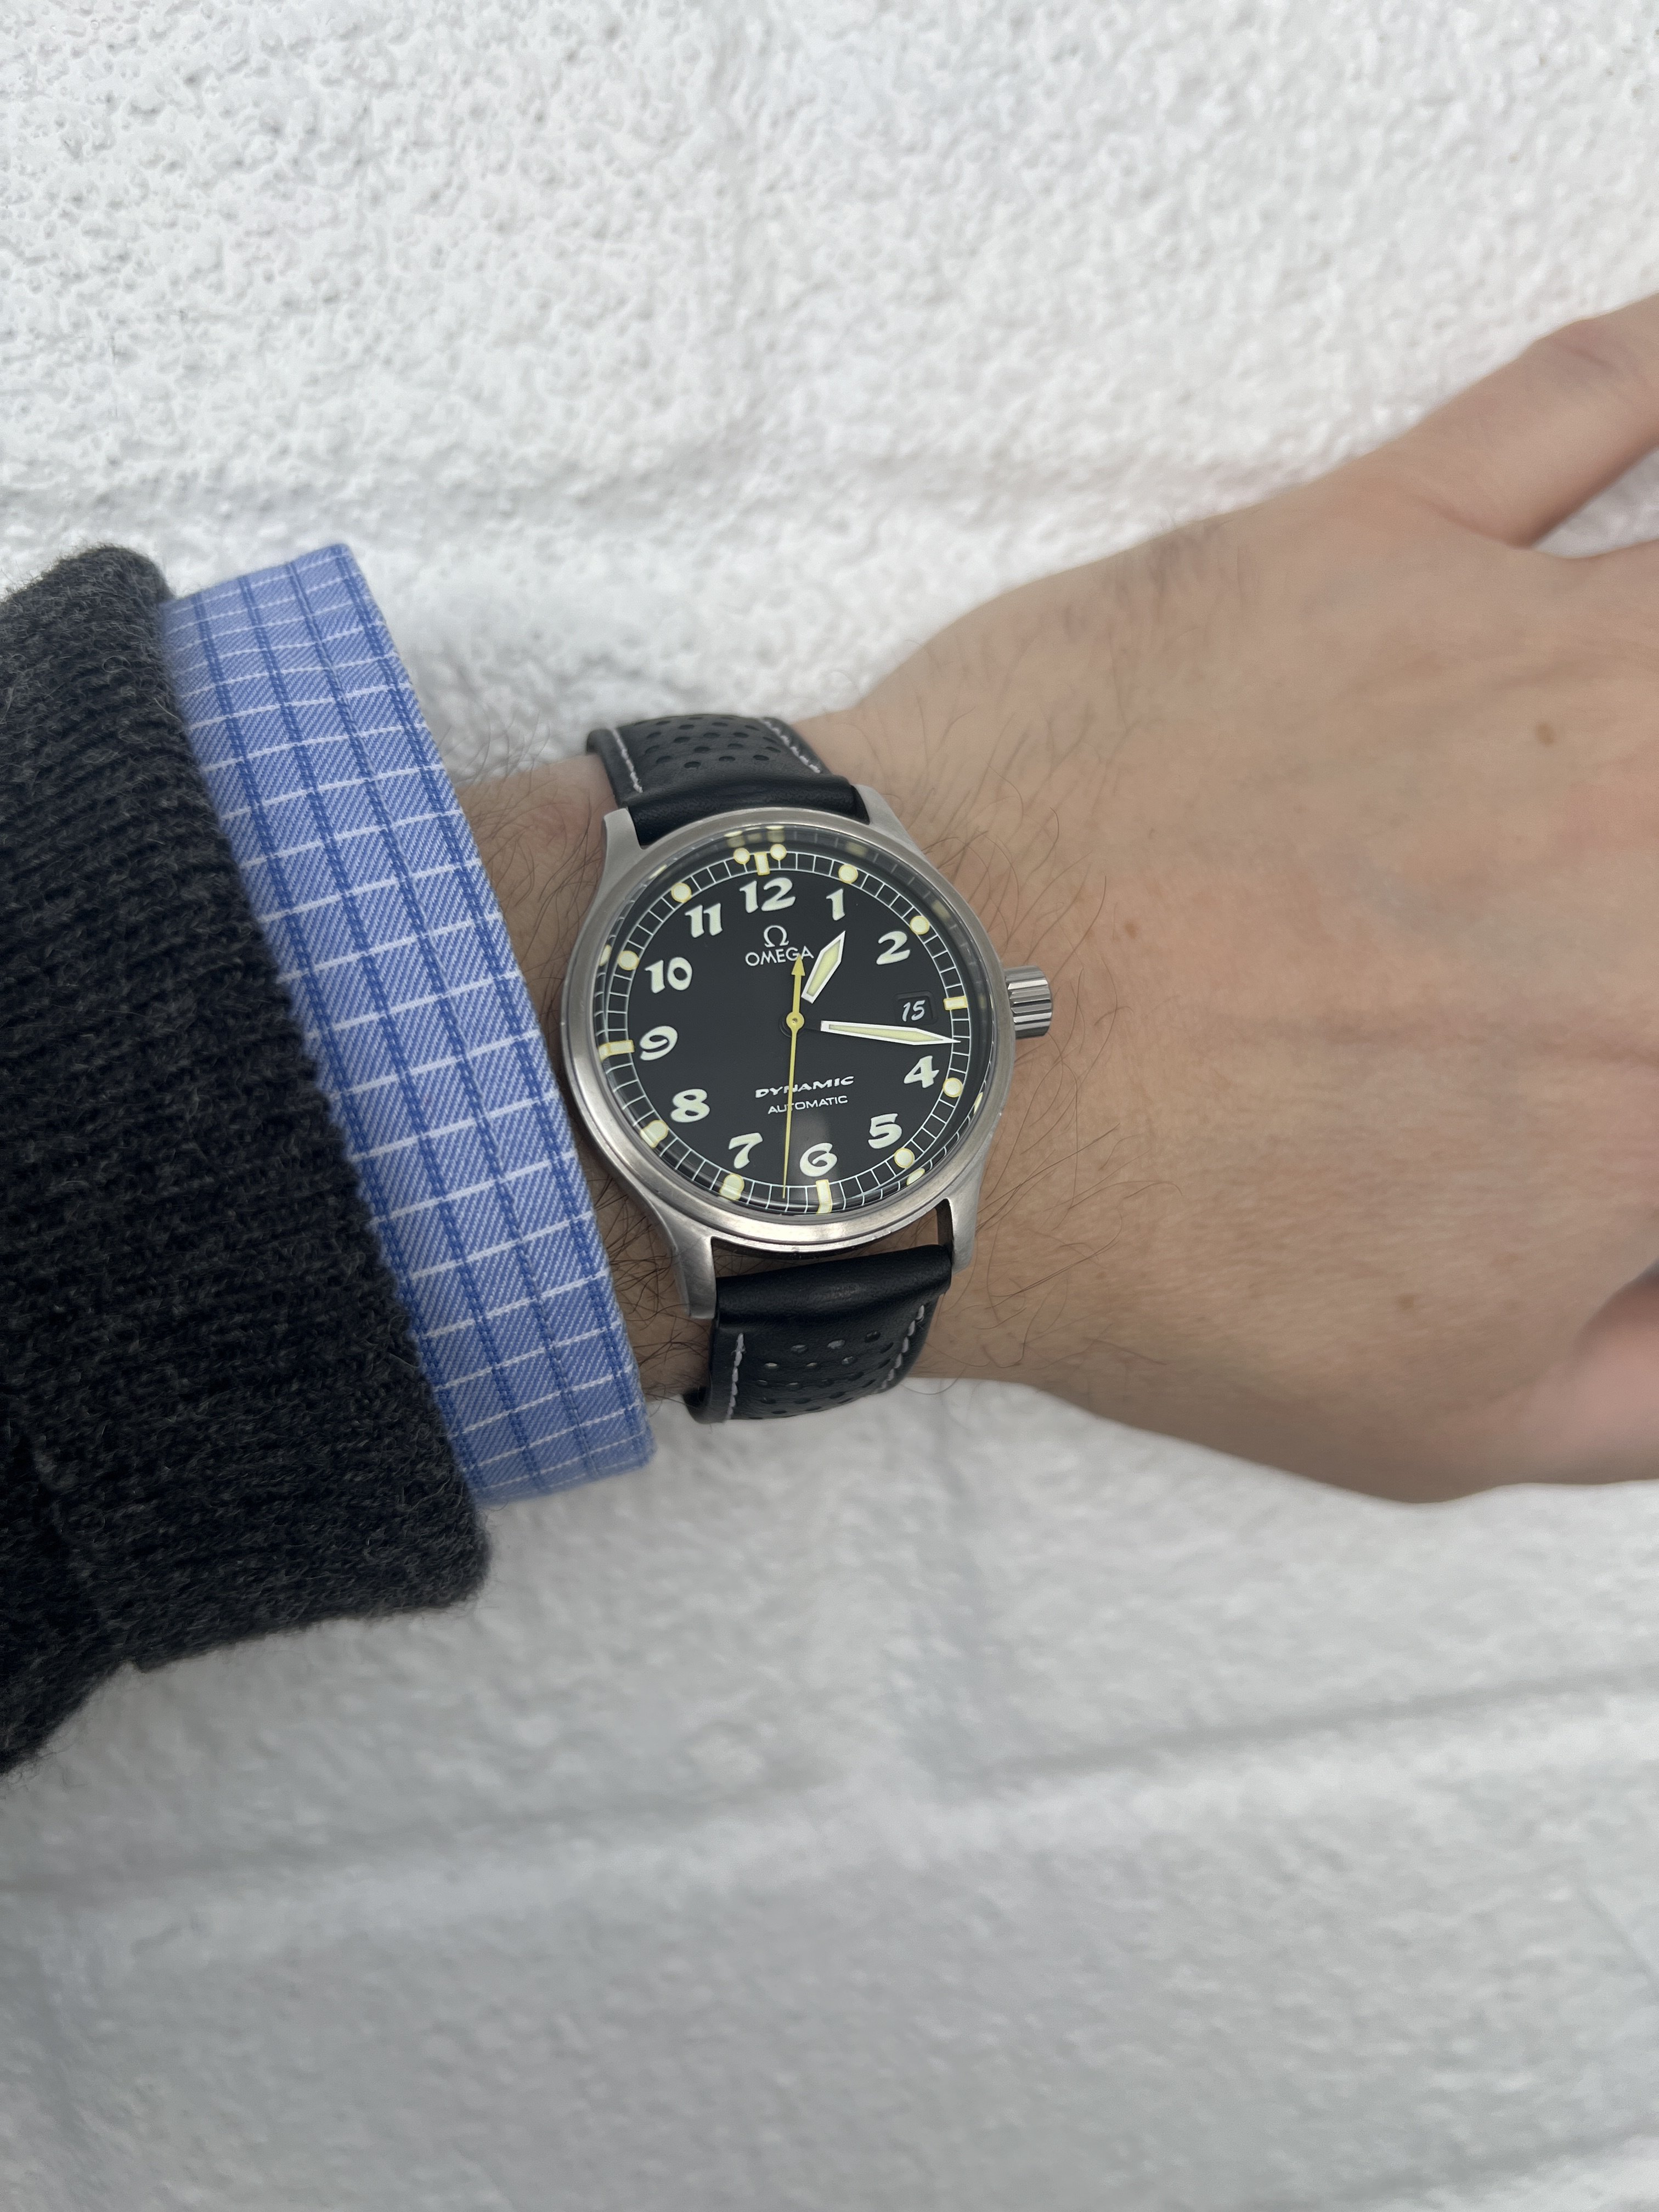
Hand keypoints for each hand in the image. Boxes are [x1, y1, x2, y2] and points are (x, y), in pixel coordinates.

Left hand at [464, 295, 1658, 1501]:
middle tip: (1598, 897)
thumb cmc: (1154, 1249)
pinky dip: (1658, 372)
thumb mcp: (1443, 1416)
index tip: (1616, 1031)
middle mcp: (1647, 847)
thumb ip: (1658, 1375)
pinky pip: (1585, 397)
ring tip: (1622, 727)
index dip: (1654, 1051)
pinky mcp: (1375, 542)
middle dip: (1648, 869)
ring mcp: (1529, 665)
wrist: (910, 1063)